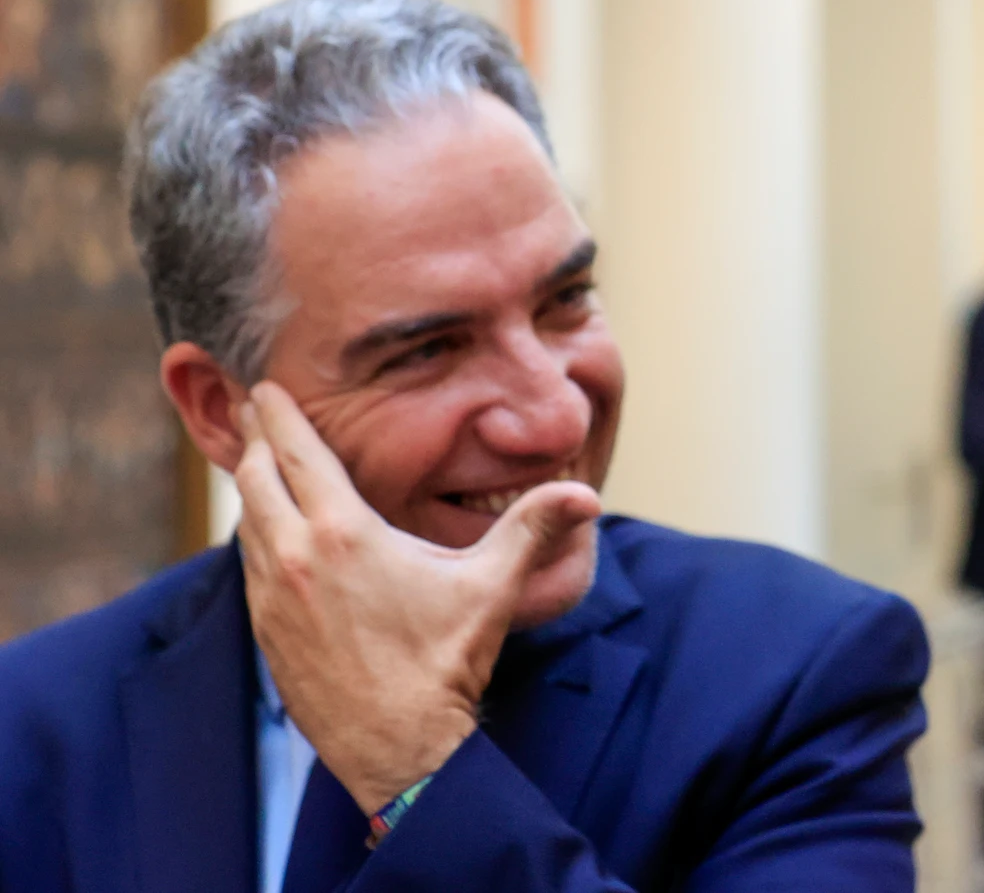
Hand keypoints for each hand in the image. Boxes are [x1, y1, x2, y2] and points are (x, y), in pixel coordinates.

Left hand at [233, 381, 600, 813]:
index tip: (267, 386)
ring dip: (252, 487)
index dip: (279, 414)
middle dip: (253, 438)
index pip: (297, 453)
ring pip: (247, 522)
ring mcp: (271, 599)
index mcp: (343, 535)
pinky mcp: (266, 633)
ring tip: (259, 464)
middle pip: (255, 478)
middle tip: (251, 408)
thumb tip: (586, 492)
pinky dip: (255, 536)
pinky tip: (270, 535)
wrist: (400, 748)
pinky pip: (249, 566)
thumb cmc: (444, 664)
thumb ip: (533, 527)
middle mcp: (294, 558)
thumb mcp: (493, 587)